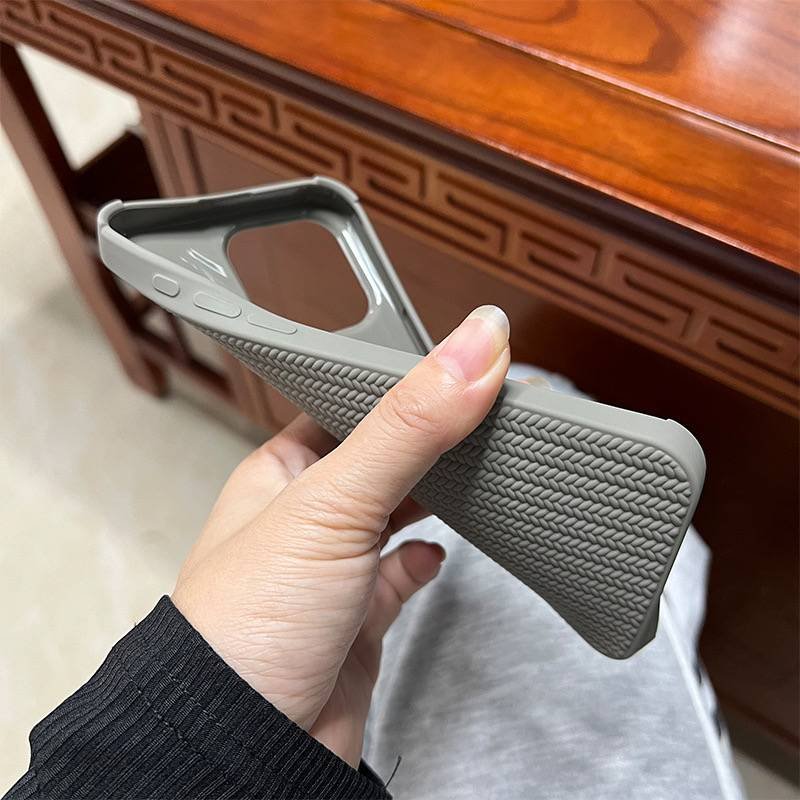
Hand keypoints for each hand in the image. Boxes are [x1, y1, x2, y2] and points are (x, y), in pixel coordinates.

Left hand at [172, 306, 509, 766]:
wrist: (243, 747)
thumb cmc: (246, 626)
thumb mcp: (334, 501)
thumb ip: (409, 423)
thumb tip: (477, 345)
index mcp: (282, 471)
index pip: (350, 400)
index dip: (406, 380)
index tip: (465, 361)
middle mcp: (305, 516)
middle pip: (381, 457)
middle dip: (431, 439)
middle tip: (486, 412)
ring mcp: (333, 570)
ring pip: (395, 514)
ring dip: (432, 497)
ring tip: (473, 470)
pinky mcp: (358, 620)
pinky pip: (398, 577)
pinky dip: (422, 562)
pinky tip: (437, 554)